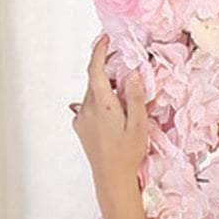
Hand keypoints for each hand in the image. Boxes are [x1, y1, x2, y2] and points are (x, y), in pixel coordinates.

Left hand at [69, 35, 148, 194]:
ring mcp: (81, 118)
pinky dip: (100, 102)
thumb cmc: (127, 156)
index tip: (105, 39)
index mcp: (103, 105)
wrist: (111, 180)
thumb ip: (136, 98)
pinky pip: (89, 106)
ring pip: (92, 93)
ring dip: (106, 90)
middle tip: (126, 73)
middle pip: (95, 80)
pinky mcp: (80, 126)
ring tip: (123, 102)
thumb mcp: (138, 127)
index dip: (99, 50)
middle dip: (109, 72)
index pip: (96, 69)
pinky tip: (113, 115)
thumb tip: (133, 74)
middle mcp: (87, 109)